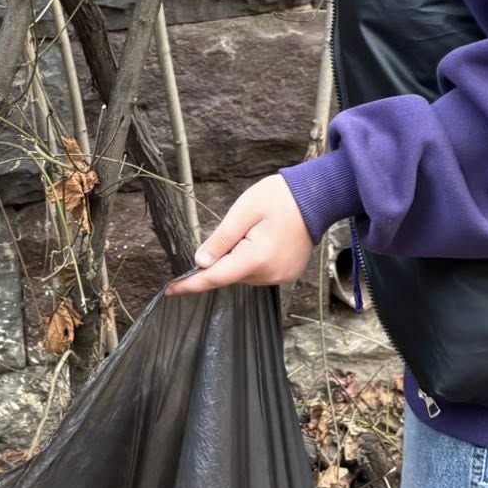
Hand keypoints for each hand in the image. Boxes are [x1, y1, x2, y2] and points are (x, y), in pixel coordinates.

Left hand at [168, 176, 314, 295]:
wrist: (317, 196)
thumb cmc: (280, 198)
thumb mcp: (243, 211)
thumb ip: (221, 238)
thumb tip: (200, 262)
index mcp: (257, 258)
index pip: (216, 277)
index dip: (191, 284)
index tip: (170, 291)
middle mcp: (270, 274)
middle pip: (231, 274)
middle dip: (223, 257)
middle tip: (238, 228)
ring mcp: (281, 276)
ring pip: (244, 274)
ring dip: (239, 258)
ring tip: (255, 230)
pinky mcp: (288, 274)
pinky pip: (259, 272)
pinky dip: (252, 260)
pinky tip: (263, 240)